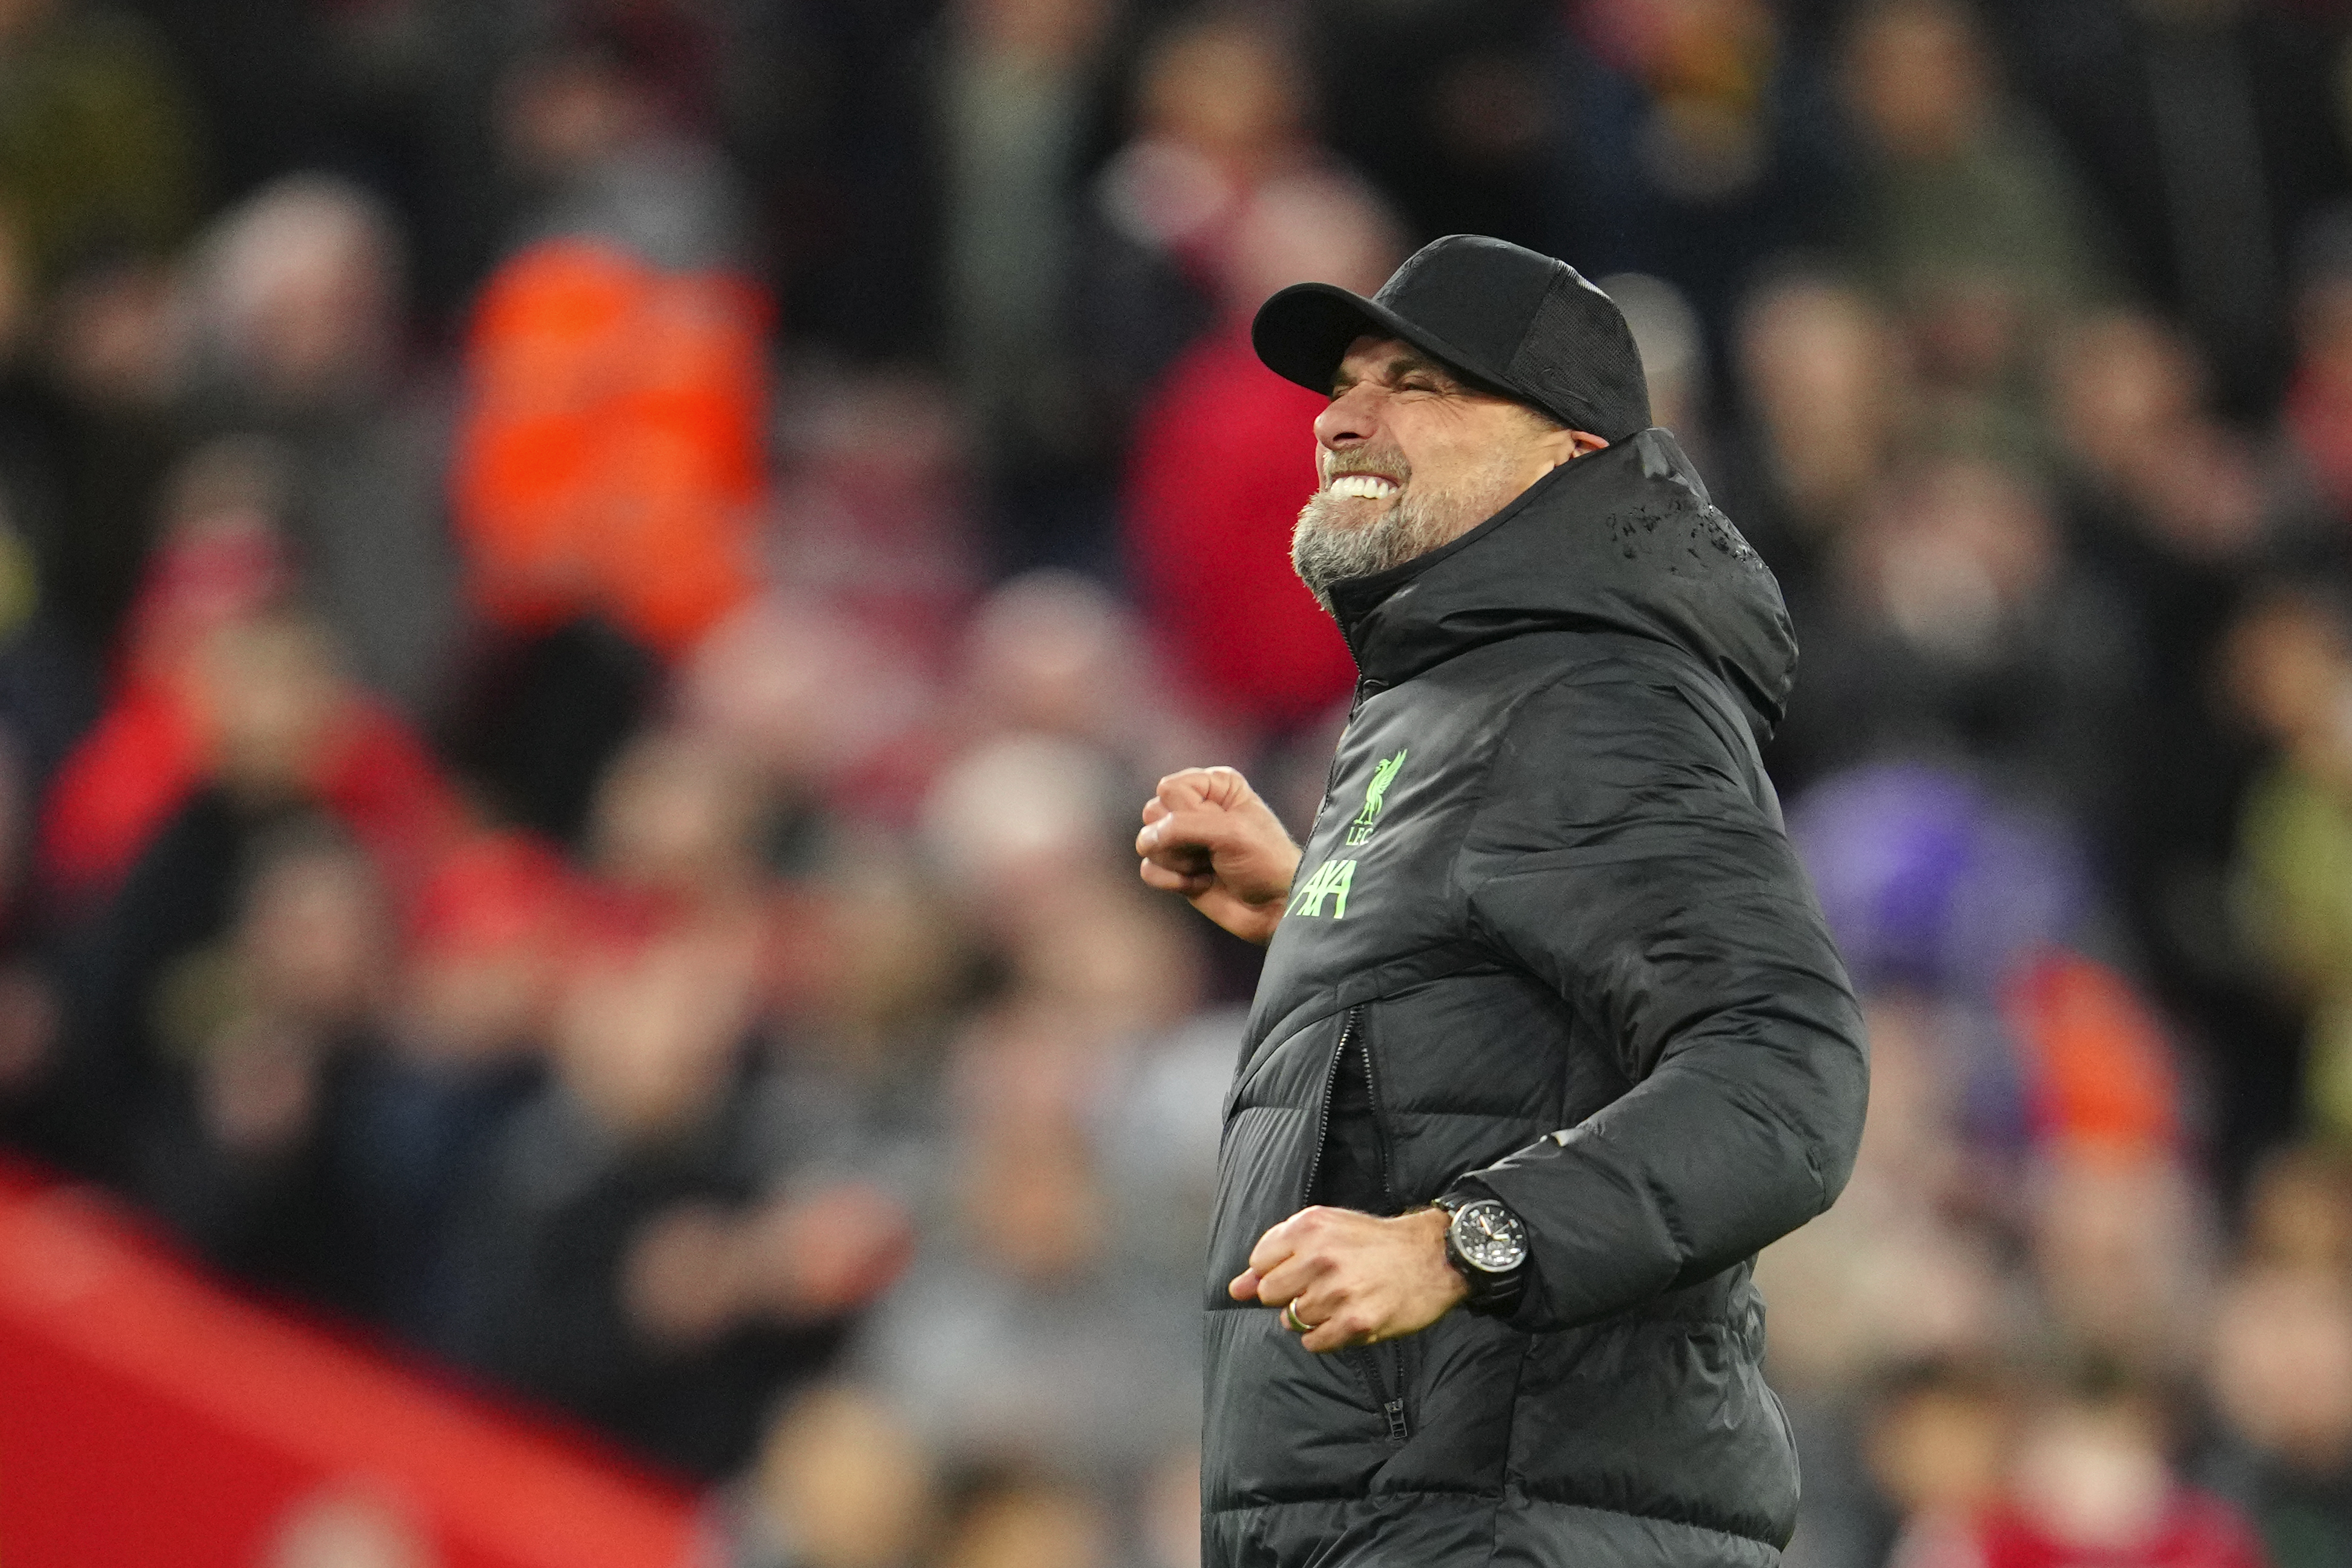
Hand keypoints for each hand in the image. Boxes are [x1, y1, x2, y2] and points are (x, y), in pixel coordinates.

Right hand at [1136, 766, 1300, 944]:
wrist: (1275, 907)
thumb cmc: (1264, 861)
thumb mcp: (1231, 833)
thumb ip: (1183, 827)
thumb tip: (1146, 839)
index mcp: (1214, 785)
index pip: (1169, 788)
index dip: (1188, 813)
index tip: (1220, 828)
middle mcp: (1195, 807)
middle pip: (1153, 812)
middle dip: (1180, 839)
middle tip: (1214, 850)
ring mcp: (1183, 838)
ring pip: (1147, 842)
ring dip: (1179, 862)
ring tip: (1210, 866)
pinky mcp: (1175, 868)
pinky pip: (1149, 869)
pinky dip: (1173, 882)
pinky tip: (1202, 883)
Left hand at [1228, 1206, 1466, 1352]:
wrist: (1432, 1257)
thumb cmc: (1375, 1243)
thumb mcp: (1326, 1230)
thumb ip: (1278, 1254)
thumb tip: (1235, 1290)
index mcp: (1309, 1227)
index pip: (1259, 1262)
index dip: (1277, 1270)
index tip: (1301, 1269)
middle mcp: (1320, 1257)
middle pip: (1270, 1294)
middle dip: (1290, 1295)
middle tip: (1321, 1287)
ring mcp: (1338, 1292)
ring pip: (1292, 1320)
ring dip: (1312, 1317)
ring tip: (1341, 1300)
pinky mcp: (1356, 1322)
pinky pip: (1314, 1342)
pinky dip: (1325, 1337)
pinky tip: (1346, 1319)